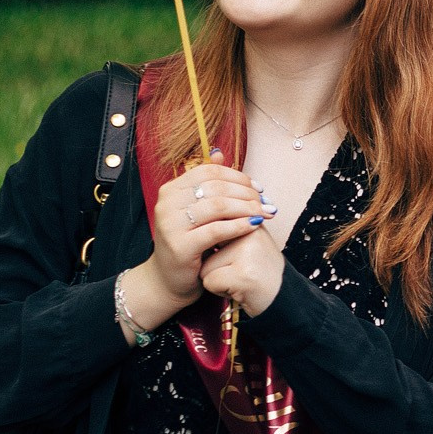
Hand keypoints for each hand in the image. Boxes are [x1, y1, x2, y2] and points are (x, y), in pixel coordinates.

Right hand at [131, 153, 272, 322]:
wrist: (169, 279)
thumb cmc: (188, 243)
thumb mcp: (196, 210)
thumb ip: (207, 184)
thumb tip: (219, 154)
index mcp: (170, 190)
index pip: (209, 172)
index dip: (238, 177)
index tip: (258, 189)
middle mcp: (166, 204)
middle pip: (216, 187)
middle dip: (247, 194)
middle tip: (266, 203)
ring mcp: (171, 224)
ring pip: (218, 206)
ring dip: (247, 208)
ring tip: (265, 214)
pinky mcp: (180, 245)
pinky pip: (216, 230)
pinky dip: (239, 226)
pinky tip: (254, 226)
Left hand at [201, 227, 286, 315]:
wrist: (284, 301)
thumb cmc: (263, 273)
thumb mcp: (252, 243)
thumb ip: (234, 228)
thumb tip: (208, 217)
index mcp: (252, 221)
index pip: (215, 223)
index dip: (214, 242)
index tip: (228, 254)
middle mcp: (251, 232)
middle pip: (206, 246)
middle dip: (216, 263)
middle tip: (241, 270)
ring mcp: (247, 253)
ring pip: (205, 266)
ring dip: (217, 279)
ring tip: (241, 280)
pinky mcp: (242, 275)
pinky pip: (209, 282)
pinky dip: (219, 291)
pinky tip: (240, 291)